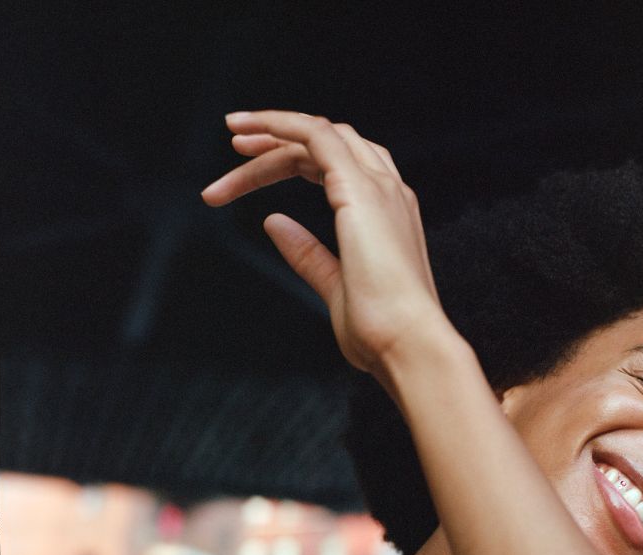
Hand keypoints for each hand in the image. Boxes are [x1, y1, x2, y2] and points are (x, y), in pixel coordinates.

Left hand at [201, 111, 448, 381]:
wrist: (408, 343)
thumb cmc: (380, 329)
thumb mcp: (335, 286)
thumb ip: (308, 253)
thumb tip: (273, 224)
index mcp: (387, 215)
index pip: (339, 167)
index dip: (294, 160)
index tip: (251, 169)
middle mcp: (387, 193)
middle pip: (327, 145)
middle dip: (280, 144)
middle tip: (236, 148)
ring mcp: (378, 187)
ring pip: (319, 135)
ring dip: (274, 132)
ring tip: (234, 135)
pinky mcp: (359, 188)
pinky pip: (315, 135)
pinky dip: (280, 124)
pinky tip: (248, 130)